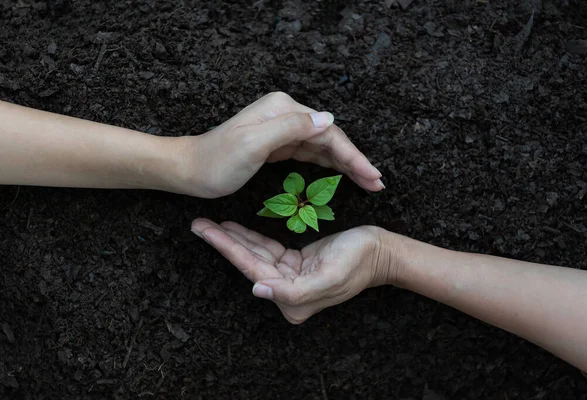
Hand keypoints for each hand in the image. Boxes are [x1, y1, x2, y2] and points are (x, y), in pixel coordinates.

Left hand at [170, 92, 383, 197]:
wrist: (190, 170)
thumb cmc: (218, 161)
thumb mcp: (253, 144)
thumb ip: (291, 128)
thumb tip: (328, 120)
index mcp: (283, 110)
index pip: (328, 132)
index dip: (353, 155)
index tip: (373, 176)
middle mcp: (285, 114)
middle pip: (329, 137)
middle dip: (355, 160)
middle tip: (377, 183)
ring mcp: (281, 128)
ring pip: (322, 146)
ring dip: (345, 163)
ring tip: (367, 181)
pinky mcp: (277, 144)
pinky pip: (310, 152)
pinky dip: (328, 163)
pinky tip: (341, 173)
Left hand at [191, 219, 390, 323]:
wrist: (381, 251)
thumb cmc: (358, 262)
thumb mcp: (329, 277)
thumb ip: (292, 291)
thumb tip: (256, 291)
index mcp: (293, 301)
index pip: (253, 272)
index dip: (228, 249)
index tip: (206, 231)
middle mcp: (288, 293)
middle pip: (250, 263)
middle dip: (224, 242)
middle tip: (198, 224)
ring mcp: (290, 278)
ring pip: (256, 255)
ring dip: (234, 238)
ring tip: (208, 224)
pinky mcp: (295, 263)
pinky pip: (268, 249)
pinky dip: (251, 238)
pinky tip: (234, 228)